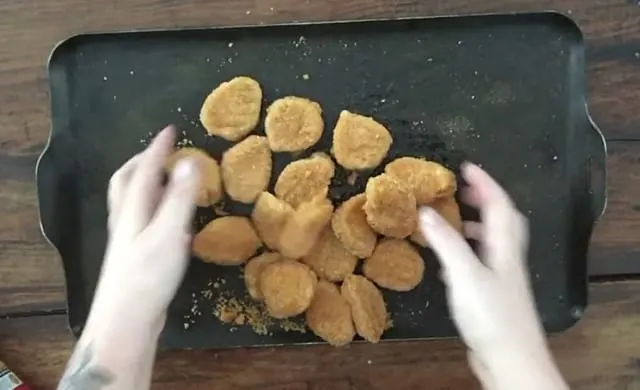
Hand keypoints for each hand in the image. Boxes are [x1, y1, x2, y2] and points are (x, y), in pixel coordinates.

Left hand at [87, 126, 199, 333]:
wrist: (126, 320)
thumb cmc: (147, 276)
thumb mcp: (168, 233)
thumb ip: (180, 198)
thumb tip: (190, 162)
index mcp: (133, 210)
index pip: (144, 170)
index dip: (157, 149)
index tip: (171, 130)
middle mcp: (127, 220)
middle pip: (128, 182)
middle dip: (144, 163)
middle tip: (163, 152)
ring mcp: (130, 239)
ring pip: (135, 202)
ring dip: (150, 185)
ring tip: (169, 180)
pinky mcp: (137, 256)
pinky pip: (145, 222)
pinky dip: (159, 211)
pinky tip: (176, 223)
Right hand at [418, 163, 567, 389]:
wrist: (512, 360)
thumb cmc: (492, 315)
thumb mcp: (465, 274)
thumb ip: (446, 242)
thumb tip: (425, 211)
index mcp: (505, 247)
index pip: (499, 205)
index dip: (485, 183)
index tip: (466, 167)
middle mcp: (507, 259)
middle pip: (504, 221)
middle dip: (485, 201)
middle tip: (463, 191)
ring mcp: (503, 278)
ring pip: (494, 242)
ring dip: (476, 226)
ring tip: (454, 222)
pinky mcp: (494, 296)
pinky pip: (483, 262)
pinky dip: (469, 252)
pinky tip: (451, 262)